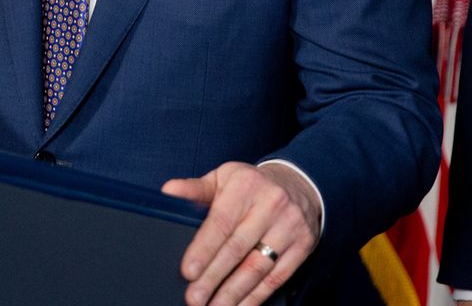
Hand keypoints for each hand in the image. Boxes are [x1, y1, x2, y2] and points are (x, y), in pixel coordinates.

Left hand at [162, 162, 319, 305]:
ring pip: (258, 267)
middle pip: (238, 248)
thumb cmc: (251, 185)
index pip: (221, 222)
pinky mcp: (303, 245)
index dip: (204, 249)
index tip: (188, 271)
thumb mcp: (224, 178)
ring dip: (234, 292)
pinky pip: (277, 277)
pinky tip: (240, 305)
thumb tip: (168, 192)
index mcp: (246, 185)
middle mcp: (271, 204)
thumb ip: (195, 189)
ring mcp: (290, 226)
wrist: (298, 183)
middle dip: (213, 277)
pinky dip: (257, 296)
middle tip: (194, 298)